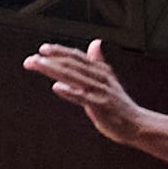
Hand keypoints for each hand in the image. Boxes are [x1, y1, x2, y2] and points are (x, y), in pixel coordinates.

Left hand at [24, 40, 147, 143]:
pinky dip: (69, 91)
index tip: (43, 49)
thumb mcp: (109, 80)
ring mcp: (100, 91)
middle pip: (71, 64)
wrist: (136, 124)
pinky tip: (56, 87)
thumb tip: (95, 43)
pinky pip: (82, 97)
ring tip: (38, 65)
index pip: (76, 57)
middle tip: (31, 59)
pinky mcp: (101, 106)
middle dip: (50, 60)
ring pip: (74, 76)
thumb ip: (97, 63)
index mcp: (101, 70)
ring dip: (54, 70)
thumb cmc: (119, 105)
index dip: (59, 51)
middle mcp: (100, 77)